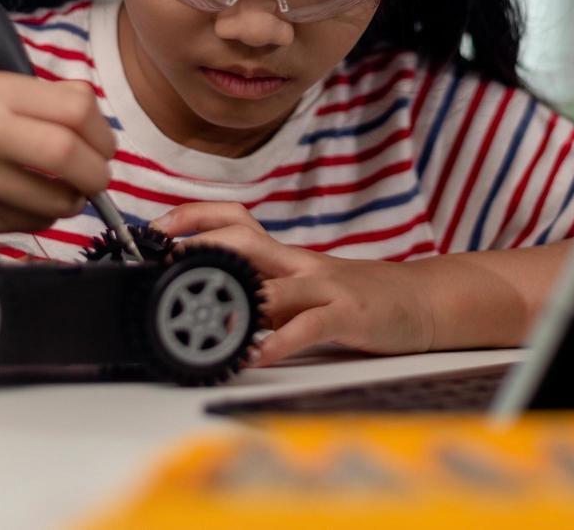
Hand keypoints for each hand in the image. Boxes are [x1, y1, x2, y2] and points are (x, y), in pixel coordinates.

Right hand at [0, 73, 115, 236]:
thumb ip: (41, 102)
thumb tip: (100, 122)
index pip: (77, 106)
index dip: (103, 131)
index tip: (103, 145)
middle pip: (70, 152)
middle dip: (98, 172)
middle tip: (98, 177)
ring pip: (57, 197)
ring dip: (75, 200)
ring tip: (68, 192)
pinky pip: (35, 221)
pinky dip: (48, 216)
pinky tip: (34, 204)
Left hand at [151, 202, 434, 366]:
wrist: (420, 301)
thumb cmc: (354, 298)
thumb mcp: (300, 290)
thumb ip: (260, 294)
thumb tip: (205, 306)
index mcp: (284, 256)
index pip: (234, 221)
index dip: (192, 217)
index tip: (153, 229)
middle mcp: (299, 264)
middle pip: (244, 239)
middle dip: (200, 244)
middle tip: (165, 260)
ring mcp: (324, 287)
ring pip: (273, 283)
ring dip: (235, 300)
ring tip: (199, 317)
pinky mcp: (347, 315)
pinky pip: (308, 326)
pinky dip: (280, 342)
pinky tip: (258, 356)